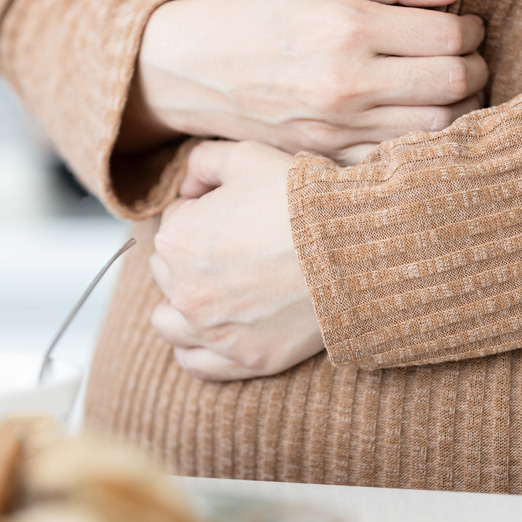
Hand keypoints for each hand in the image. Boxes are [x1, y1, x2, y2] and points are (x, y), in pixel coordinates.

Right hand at [125, 0, 488, 164]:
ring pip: (434, 129)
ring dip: (458, 108)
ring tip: (448, 89)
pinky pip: (396, 158)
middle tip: (468, 57)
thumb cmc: (256, 11)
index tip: (466, 25)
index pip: (448, 36)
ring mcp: (336, 127)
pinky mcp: (325, 156)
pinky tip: (416, 119)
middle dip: (475, 68)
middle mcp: (345, 83)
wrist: (189, 67)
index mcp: (347, 27)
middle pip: (452, 85)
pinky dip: (421, 141)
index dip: (472, 29)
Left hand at [149, 141, 323, 380]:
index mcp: (176, 240)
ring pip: (170, 323)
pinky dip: (196, 350)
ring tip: (213, 293)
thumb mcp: (246, 157)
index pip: (172, 222)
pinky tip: (212, 333)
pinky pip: (197, 365)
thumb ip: (203, 162)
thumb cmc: (301, 201)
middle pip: (168, 271)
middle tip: (232, 247)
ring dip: (182, 306)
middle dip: (191, 256)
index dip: (200, 212)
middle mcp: (185, 291)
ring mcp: (214, 331)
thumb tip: (187, 185)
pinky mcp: (246, 358)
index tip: (231, 213)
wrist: (354, 248)